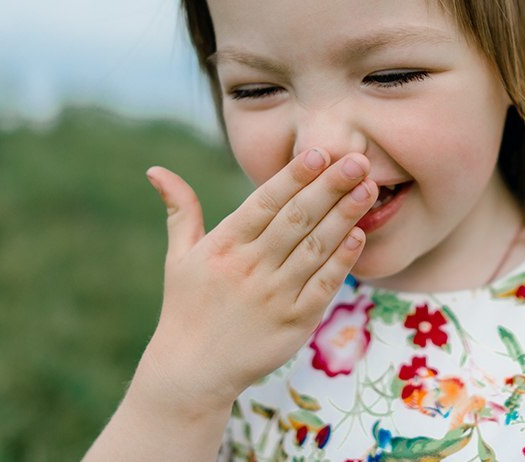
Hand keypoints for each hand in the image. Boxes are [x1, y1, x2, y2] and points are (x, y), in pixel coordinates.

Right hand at [131, 148, 374, 423]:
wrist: (191, 372)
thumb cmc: (187, 306)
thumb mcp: (179, 257)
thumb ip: (180, 209)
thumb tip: (156, 169)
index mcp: (223, 246)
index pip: (264, 203)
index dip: (293, 177)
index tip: (319, 152)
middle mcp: (250, 268)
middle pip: (297, 219)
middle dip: (330, 186)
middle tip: (359, 159)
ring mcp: (274, 296)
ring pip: (316, 248)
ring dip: (344, 216)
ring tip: (368, 188)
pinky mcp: (294, 323)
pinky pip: (324, 285)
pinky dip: (343, 260)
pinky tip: (359, 235)